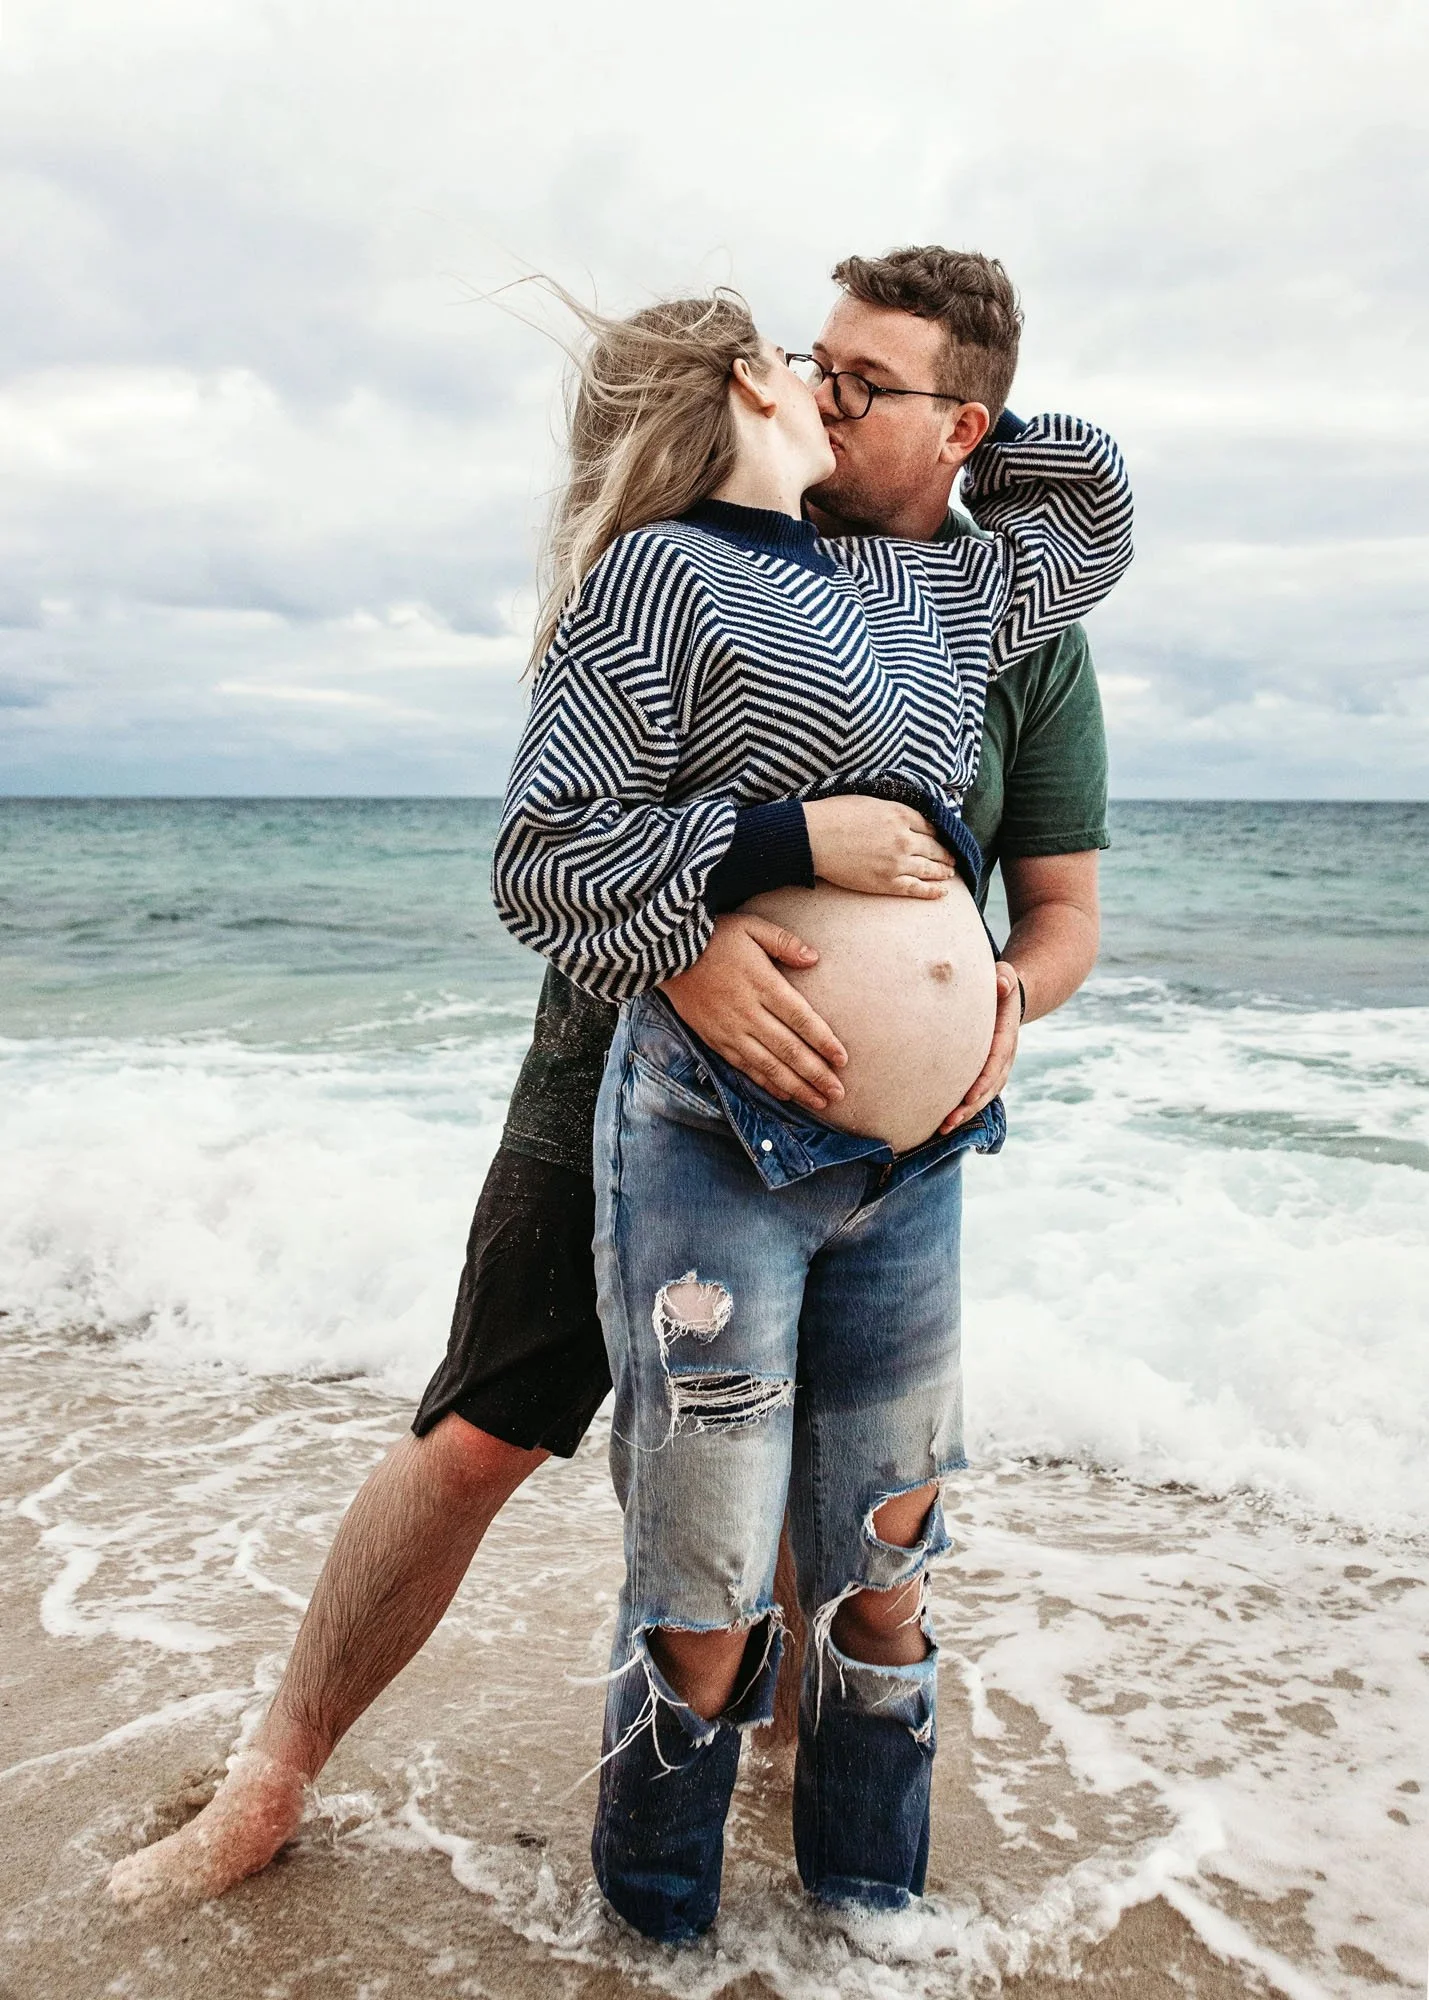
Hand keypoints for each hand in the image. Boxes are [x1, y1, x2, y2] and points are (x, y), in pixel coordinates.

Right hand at [660, 914, 847, 1111]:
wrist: (664, 953)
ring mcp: (730, 1030)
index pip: (801, 1018)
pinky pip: (745, 1067)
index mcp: (762, 984)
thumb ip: (784, 942)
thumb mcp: (751, 927)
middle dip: (816, 1074)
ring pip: (768, 1065)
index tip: (842, 1059)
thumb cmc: (714, 937)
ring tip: (818, 1102)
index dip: (823, 1041)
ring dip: (795, 1087)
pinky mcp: (715, 1040)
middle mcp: (748, 1012)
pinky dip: (766, 1083)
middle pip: (788, 1049)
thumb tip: (814, 958)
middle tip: (838, 1093)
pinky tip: (784, 1094)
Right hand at [802, 797, 956, 898]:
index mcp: (900, 814)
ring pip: (930, 868)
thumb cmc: (834, 815)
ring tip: (950, 873)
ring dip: (943, 871)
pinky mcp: (887, 883)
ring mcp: (897, 862)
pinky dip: (933, 891)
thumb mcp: (869, 801)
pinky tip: (943, 892)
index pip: (929, 825)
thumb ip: (891, 808)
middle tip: (952, 858)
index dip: (938, 833)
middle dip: (945, 853)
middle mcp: (904, 838)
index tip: (941, 837)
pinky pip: (917, 888)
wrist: (814, 837)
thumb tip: (902, 815)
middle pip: (934, 847)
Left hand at [940, 961, 1019, 1132]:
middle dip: (970, 1107)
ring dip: (965, 1113)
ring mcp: (996, 1068)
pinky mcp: (985, 1073)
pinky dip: (963, 1108)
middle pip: (989, 1088)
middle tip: (949, 1122)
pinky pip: (976, 1094)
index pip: (995, 1064)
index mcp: (1006, 1038)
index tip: (968, 1097)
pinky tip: (942, 1121)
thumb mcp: (1005, 976)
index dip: (983, 1082)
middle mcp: (1004, 1058)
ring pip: (983, 1096)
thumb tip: (1001, 983)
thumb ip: (1004, 979)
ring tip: (942, 1128)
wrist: (1008, 998)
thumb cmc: (1000, 985)